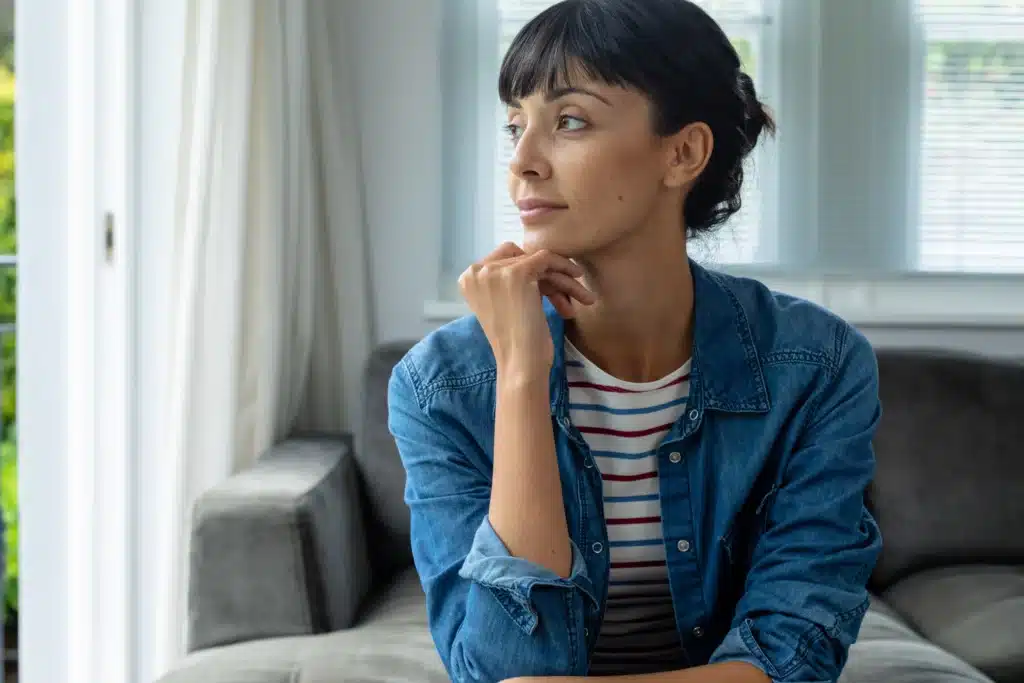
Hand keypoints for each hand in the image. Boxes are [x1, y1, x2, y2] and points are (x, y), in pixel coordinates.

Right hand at [459, 242, 594, 377]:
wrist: (520, 363)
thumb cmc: (514, 341)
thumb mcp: (502, 303)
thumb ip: (506, 280)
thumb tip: (532, 257)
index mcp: (468, 279)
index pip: (502, 260)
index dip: (528, 272)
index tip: (548, 289)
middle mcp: (476, 271)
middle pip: (520, 258)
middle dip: (545, 276)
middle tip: (565, 294)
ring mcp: (495, 270)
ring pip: (536, 260)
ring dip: (560, 278)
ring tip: (580, 295)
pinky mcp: (517, 272)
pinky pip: (546, 258)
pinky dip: (564, 267)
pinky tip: (577, 277)